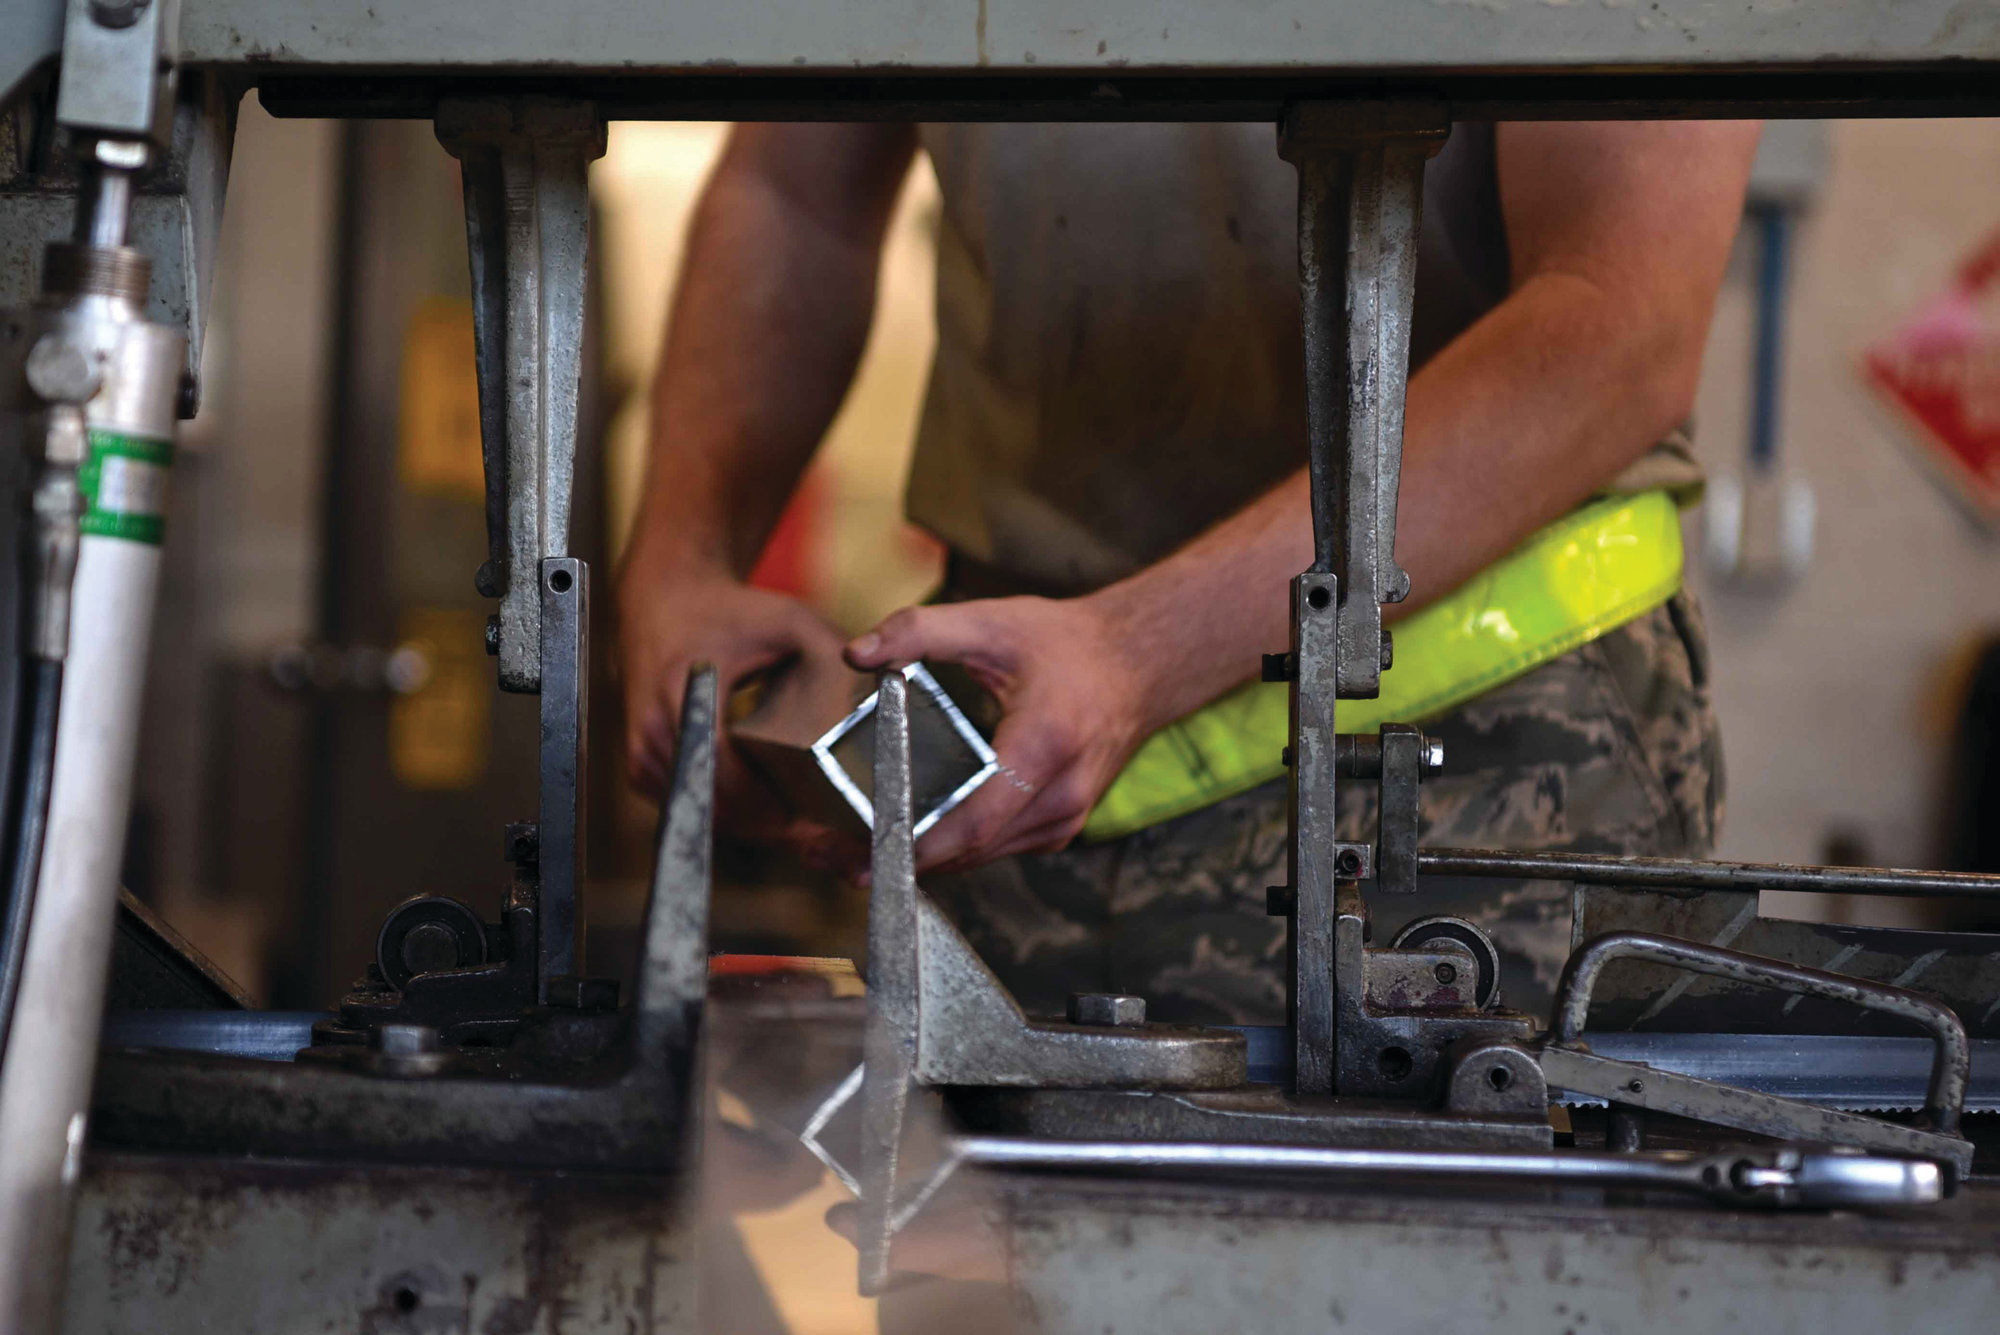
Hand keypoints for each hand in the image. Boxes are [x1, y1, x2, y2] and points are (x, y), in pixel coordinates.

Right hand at [617, 564, 848, 851]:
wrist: (664, 604)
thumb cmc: (731, 612)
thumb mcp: (788, 619)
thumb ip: (836, 648)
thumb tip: (889, 683)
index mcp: (683, 691)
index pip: (724, 771)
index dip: (770, 806)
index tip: (816, 824)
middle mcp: (652, 730)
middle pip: (717, 806)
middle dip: (774, 829)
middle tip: (828, 842)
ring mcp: (641, 754)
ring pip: (706, 816)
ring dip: (756, 828)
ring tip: (811, 833)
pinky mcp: (642, 769)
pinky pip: (695, 809)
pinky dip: (734, 816)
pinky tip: (776, 815)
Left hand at [845, 594, 1156, 872]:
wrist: (1138, 664)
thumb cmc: (1065, 643)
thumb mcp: (990, 622)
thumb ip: (919, 631)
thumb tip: (856, 653)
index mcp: (1044, 746)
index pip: (973, 819)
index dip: (917, 843)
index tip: (865, 851)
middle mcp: (1061, 794)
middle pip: (971, 848)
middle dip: (905, 857)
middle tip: (840, 858)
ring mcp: (1066, 817)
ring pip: (984, 856)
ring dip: (928, 860)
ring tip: (864, 852)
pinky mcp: (1062, 826)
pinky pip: (999, 849)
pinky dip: (958, 848)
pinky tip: (918, 837)